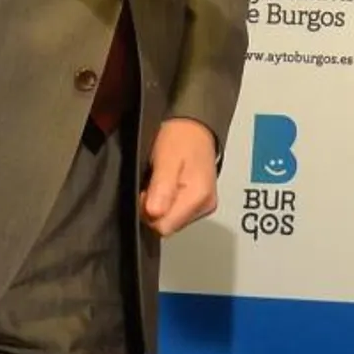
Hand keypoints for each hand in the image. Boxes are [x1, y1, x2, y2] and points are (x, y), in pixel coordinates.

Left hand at [142, 118, 218, 235]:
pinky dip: (168, 202)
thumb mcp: (166, 159)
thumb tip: (154, 213)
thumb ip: (161, 188)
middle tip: (155, 182)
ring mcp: (204, 206)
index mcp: (199, 197)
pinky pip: (176, 213)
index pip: (164, 227)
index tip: (148, 190)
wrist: (195, 126)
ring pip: (171, 221)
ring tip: (163, 181)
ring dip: (161, 205)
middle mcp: (205, 206)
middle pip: (168, 226)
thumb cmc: (181, 138)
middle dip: (155, 208)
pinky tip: (169, 186)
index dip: (149, 211)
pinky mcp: (201, 204)